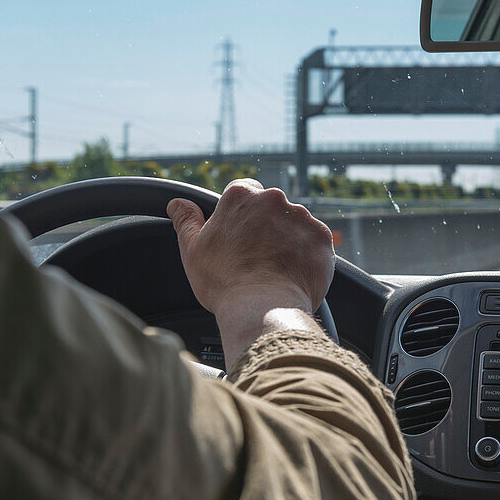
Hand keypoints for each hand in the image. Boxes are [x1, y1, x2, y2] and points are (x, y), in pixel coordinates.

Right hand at [167, 179, 334, 360]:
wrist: (262, 309)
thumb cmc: (224, 281)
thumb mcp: (192, 249)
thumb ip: (186, 220)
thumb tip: (177, 203)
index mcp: (241, 196)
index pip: (245, 190)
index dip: (242, 213)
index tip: (242, 233)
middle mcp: (274, 199)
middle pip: (271, 207)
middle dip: (266, 226)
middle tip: (256, 256)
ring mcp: (301, 218)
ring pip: (295, 223)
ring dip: (288, 239)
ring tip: (275, 268)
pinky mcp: (322, 238)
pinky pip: (314, 241)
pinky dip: (307, 254)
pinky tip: (292, 272)